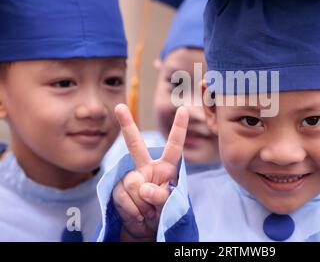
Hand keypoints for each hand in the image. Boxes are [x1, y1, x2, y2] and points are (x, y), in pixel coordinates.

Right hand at [112, 103, 187, 240]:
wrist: (146, 229)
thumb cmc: (164, 213)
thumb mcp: (171, 205)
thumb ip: (161, 195)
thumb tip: (142, 187)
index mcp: (166, 167)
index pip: (174, 146)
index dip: (179, 128)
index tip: (183, 110)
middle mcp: (147, 168)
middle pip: (135, 144)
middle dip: (127, 125)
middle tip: (119, 106)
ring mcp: (131, 177)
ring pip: (133, 183)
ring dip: (142, 203)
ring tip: (149, 213)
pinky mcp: (118, 189)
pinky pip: (123, 196)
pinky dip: (132, 210)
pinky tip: (139, 215)